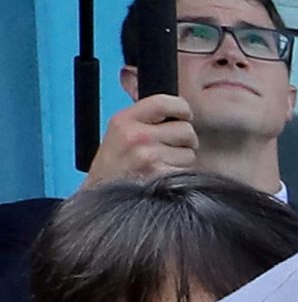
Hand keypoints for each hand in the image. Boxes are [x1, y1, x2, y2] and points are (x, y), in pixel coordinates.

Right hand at [80, 95, 197, 189]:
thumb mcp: (119, 133)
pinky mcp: (161, 177)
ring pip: (190, 153)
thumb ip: (145, 119)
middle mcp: (137, 136)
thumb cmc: (114, 167)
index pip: (165, 102)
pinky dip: (182, 176)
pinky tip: (165, 178)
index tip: (182, 116)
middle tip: (169, 149)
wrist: (101, 199)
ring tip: (162, 166)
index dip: (181, 108)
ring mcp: (149, 158)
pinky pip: (189, 171)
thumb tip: (177, 109)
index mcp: (125, 121)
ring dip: (183, 160)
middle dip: (184, 140)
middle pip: (186, 129)